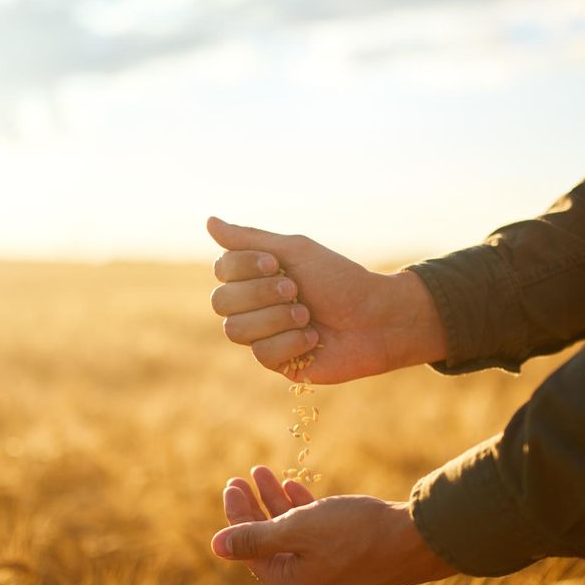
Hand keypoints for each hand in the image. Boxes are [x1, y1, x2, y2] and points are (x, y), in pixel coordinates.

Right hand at [207, 217, 447, 382]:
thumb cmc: (340, 280)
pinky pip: (262, 354)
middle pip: (221, 302)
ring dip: (276, 318)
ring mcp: (263, 336)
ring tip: (308, 315)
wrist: (377, 317)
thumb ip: (251, 239)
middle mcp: (254, 306)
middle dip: (260, 294)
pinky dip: (291, 342)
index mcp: (255, 276)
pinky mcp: (278, 363)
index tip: (276, 264)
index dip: (244, 268)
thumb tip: (208, 221)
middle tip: (295, 289)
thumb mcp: (297, 251)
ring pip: (236, 330)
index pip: (222, 271)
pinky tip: (314, 338)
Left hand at [210, 466, 456, 584]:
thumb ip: (256, 537)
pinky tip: (295, 486)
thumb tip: (216, 546)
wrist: (413, 540)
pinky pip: (312, 537)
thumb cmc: (355, 532)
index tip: (231, 484)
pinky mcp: (344, 561)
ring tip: (264, 473)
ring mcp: (324, 575)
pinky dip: (301, 512)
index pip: (249, 547)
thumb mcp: (299, 530)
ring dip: (276, 504)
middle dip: (253, 507)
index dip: (237, 513)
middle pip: (266, 542)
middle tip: (241, 478)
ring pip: (290, 535)